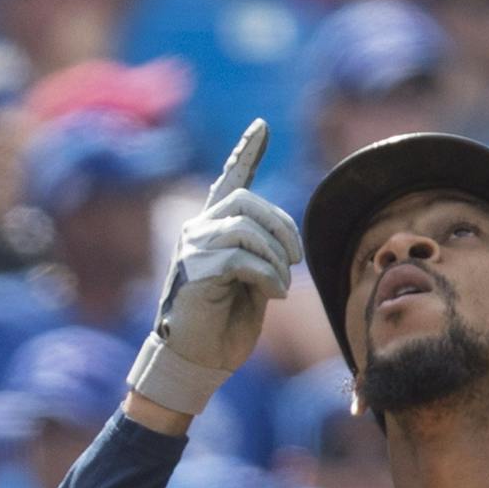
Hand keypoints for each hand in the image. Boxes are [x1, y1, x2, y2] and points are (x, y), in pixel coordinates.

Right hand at [128, 119, 302, 415]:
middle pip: (248, 201)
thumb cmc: (224, 326)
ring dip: (276, 259)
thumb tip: (284, 244)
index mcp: (213, 230)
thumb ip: (262, 254)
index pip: (230, 181)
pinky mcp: (196, 269)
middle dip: (283, 227)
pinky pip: (242, 257)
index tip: (261, 127)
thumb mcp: (253, 283)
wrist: (198, 360)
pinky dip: (268, 276)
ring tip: (281, 287)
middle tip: (295, 259)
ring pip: (247, 228)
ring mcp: (193, 247)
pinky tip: (273, 295)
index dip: (246, 153)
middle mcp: (198, 230)